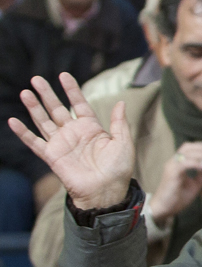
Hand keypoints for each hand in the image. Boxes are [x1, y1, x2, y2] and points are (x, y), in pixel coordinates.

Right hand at [8, 73, 132, 210]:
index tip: (63, 75)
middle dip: (47, 94)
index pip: (79, 104)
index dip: (72, 90)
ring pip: (44, 121)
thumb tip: (121, 102)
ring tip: (26, 92)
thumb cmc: (118, 169)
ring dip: (34, 107)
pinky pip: (34, 142)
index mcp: (91, 128)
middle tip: (36, 78)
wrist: (106, 191)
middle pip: (57, 109)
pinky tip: (13, 121)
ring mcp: (61, 144)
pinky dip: (23, 133)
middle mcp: (74, 133)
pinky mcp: (51, 156)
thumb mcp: (123, 142)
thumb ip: (119, 122)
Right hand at [147, 142, 201, 226]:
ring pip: (187, 153)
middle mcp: (173, 163)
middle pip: (188, 147)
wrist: (163, 210)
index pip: (189, 148)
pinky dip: (196, 163)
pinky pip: (184, 164)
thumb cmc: (177, 198)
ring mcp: (171, 167)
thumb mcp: (195, 184)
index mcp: (178, 164)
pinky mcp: (171, 174)